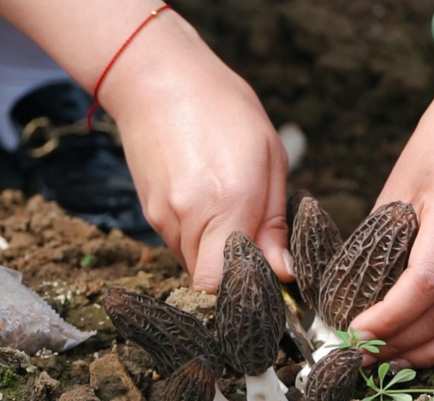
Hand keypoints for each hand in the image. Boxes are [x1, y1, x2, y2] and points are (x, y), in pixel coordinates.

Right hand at [105, 15, 292, 291]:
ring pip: (194, 265)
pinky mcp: (149, 213)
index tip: (269, 273)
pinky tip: (210, 203)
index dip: (246, 287)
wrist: (158, 79)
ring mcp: (163, 218)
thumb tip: (284, 271)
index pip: (222, 284)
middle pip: (210, 281)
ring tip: (232, 212)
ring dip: (217, 255)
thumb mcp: (270, 157)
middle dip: (236, 273)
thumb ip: (275, 222)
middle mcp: (189, 218)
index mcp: (227, 203)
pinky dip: (199, 238)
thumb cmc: (224, 109)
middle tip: (258, 244)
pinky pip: (180, 245)